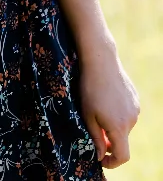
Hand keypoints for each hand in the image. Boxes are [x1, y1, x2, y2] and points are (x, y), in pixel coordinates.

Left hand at [79, 48, 139, 168]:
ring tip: (98, 108)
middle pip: (122, 139)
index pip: (123, 156)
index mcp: (119, 127)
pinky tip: (105, 98)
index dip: (112, 162)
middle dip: (109, 140)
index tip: (101, 158)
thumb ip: (96, 138)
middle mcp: (132, 120)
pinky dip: (117, 113)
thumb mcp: (88, 115)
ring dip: (113, 125)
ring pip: (124, 125)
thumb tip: (100, 155)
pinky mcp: (135, 98)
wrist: (101, 61)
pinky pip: (127, 112)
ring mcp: (135, 108)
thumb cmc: (90, 89)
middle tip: (94, 129)